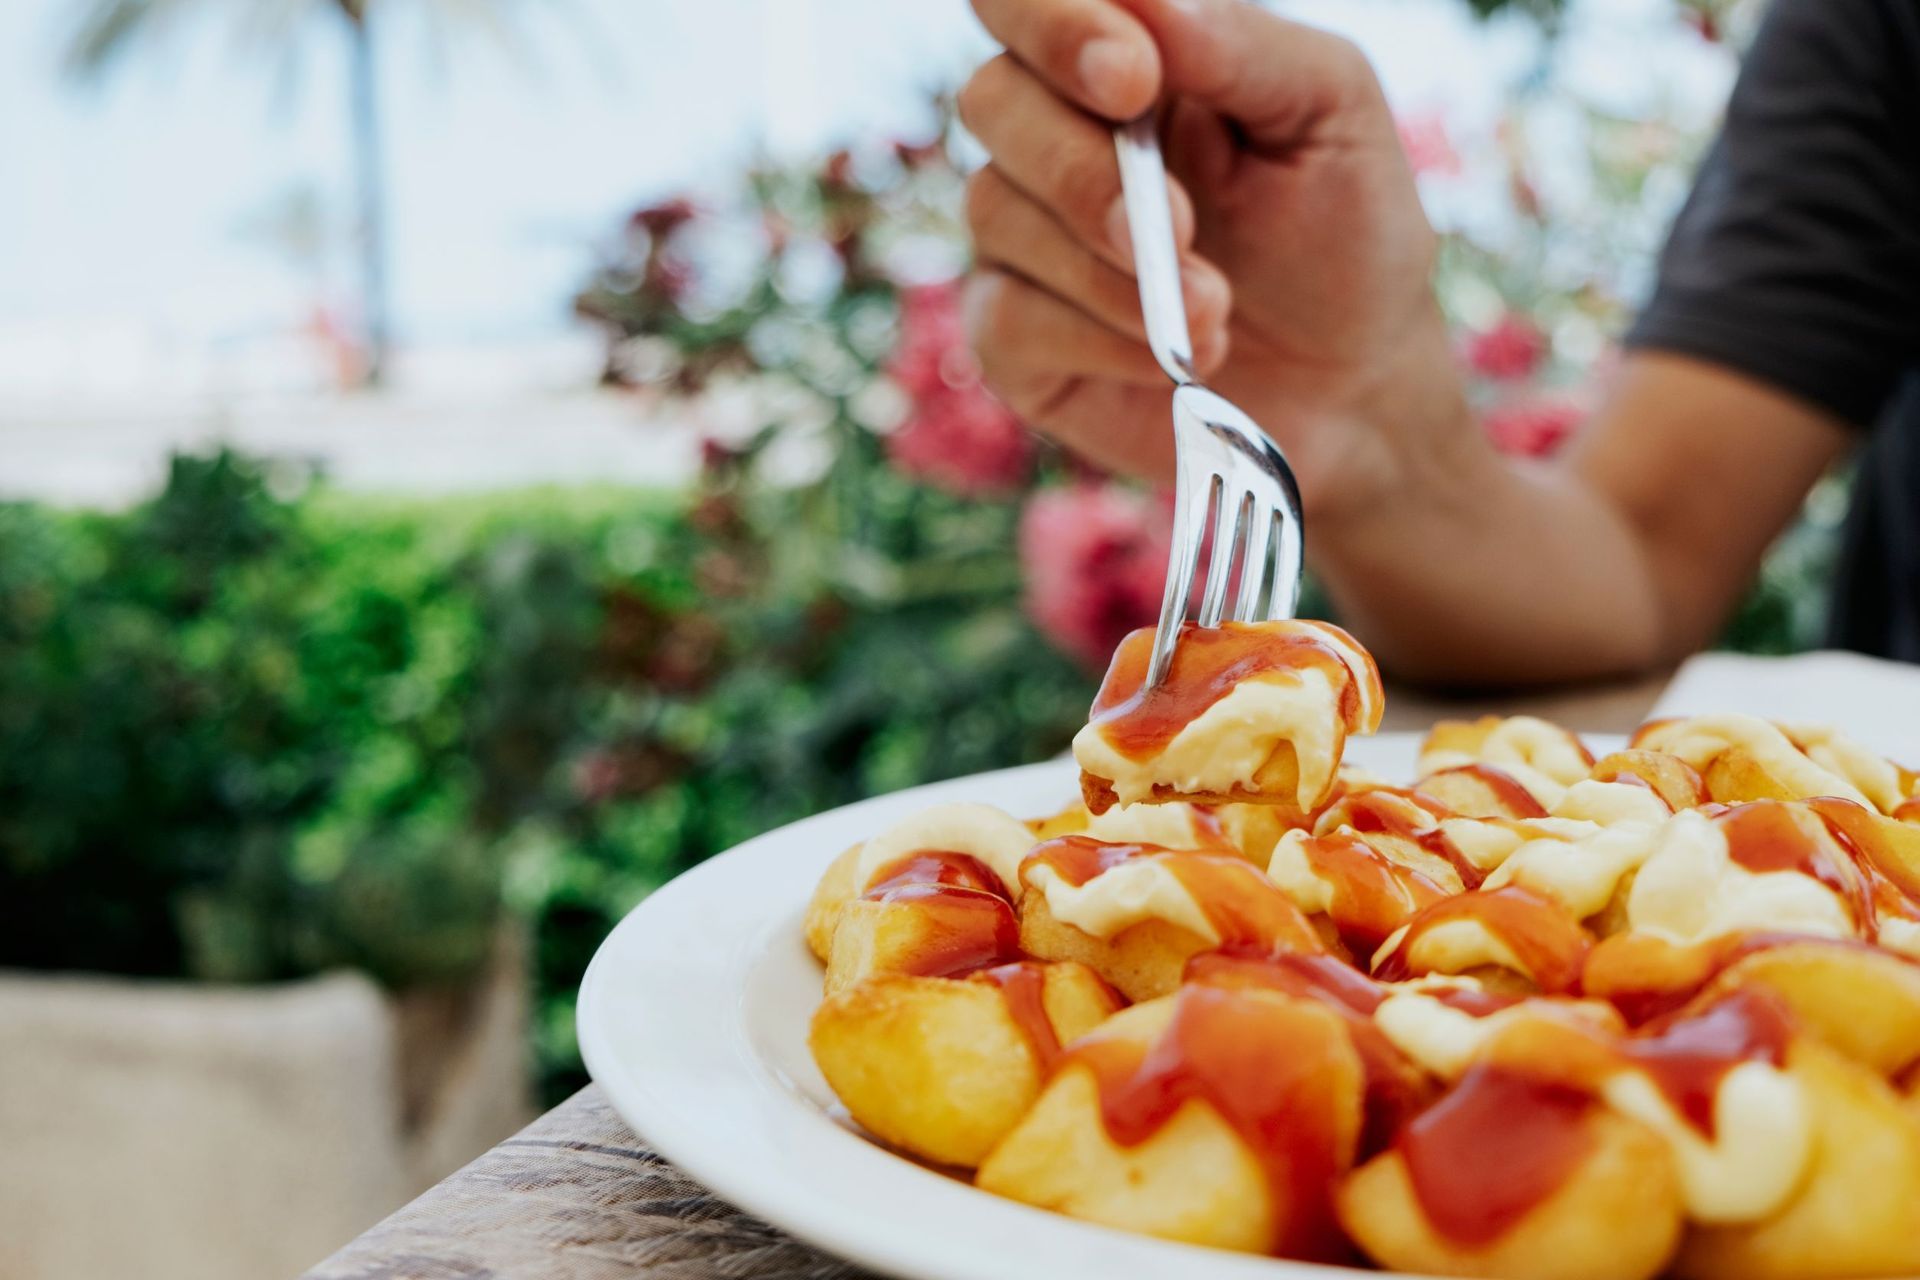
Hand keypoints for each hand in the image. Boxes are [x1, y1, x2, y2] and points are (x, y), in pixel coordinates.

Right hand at [959, 0, 1463, 519]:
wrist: (1352, 385)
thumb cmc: (1345, 233)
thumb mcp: (1331, 115)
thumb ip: (1243, 46)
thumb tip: (1145, 5)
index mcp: (1123, 58)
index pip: (1023, 0)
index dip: (1054, 24)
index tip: (1134, 81)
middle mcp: (1052, 135)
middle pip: (991, 99)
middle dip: (1083, 167)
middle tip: (1181, 227)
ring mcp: (1022, 238)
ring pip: (997, 212)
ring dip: (1113, 271)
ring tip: (1214, 310)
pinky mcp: (1013, 338)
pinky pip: (1009, 319)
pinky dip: (1098, 338)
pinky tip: (1167, 358)